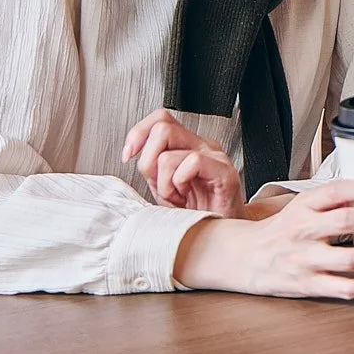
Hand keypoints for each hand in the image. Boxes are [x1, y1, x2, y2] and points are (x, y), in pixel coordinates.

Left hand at [124, 109, 242, 216]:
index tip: (128, 156)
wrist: (219, 234)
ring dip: (164, 183)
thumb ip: (151, 166)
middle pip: (162, 128)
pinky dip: (180, 183)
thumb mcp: (163, 186)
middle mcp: (202, 145)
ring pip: (169, 154)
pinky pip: (192, 162)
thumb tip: (131, 153)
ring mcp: (215, 157)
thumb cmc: (195, 213)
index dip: (139, 133)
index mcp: (187, 145)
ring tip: (176, 197)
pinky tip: (186, 196)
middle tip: (158, 184)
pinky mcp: (225, 172)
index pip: (160, 119)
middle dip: (147, 162)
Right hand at [172, 180, 353, 299]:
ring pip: (352, 260)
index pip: (338, 192)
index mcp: (304, 206)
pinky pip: (347, 288)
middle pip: (348, 223)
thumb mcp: (302, 205)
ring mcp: (306, 261)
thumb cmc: (282, 229)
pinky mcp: (309, 285)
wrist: (245, 257)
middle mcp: (304, 231)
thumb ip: (334, 200)